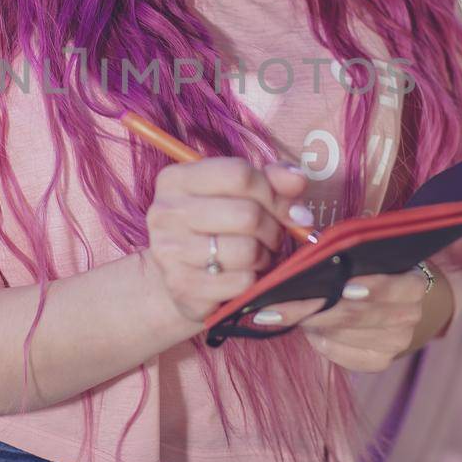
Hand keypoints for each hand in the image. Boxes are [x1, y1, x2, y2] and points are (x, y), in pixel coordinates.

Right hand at [144, 156, 311, 335]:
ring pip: (247, 251)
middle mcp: (165, 212)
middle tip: (272, 237)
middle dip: (272, 229)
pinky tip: (243, 276)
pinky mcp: (181, 286)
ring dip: (264, 257)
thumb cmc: (217, 228)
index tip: (285, 209)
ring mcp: (169, 251)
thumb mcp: (241, 195)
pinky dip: (253, 281)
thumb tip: (296, 179)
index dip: (273, 193)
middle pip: (247, 215)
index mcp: (176, 179)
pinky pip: (241, 282)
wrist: (183, 278)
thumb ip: (272, 180)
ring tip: (257, 256)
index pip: (239, 175)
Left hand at [251, 267, 438, 373]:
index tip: (343, 287)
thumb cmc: (369, 270)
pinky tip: (313, 333)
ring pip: (344, 335)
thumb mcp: (364, 256)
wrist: (391, 300)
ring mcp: (397, 341)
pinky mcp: (381, 360)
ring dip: (314, 324)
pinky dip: (323, 343)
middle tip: (280, 306)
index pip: (391, 288)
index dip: (370, 288)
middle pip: (357, 315)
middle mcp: (410, 314)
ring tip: (294, 313)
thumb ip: (342, 254)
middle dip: (315, 309)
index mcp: (412, 283)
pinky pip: (344, 356)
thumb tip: (303, 255)